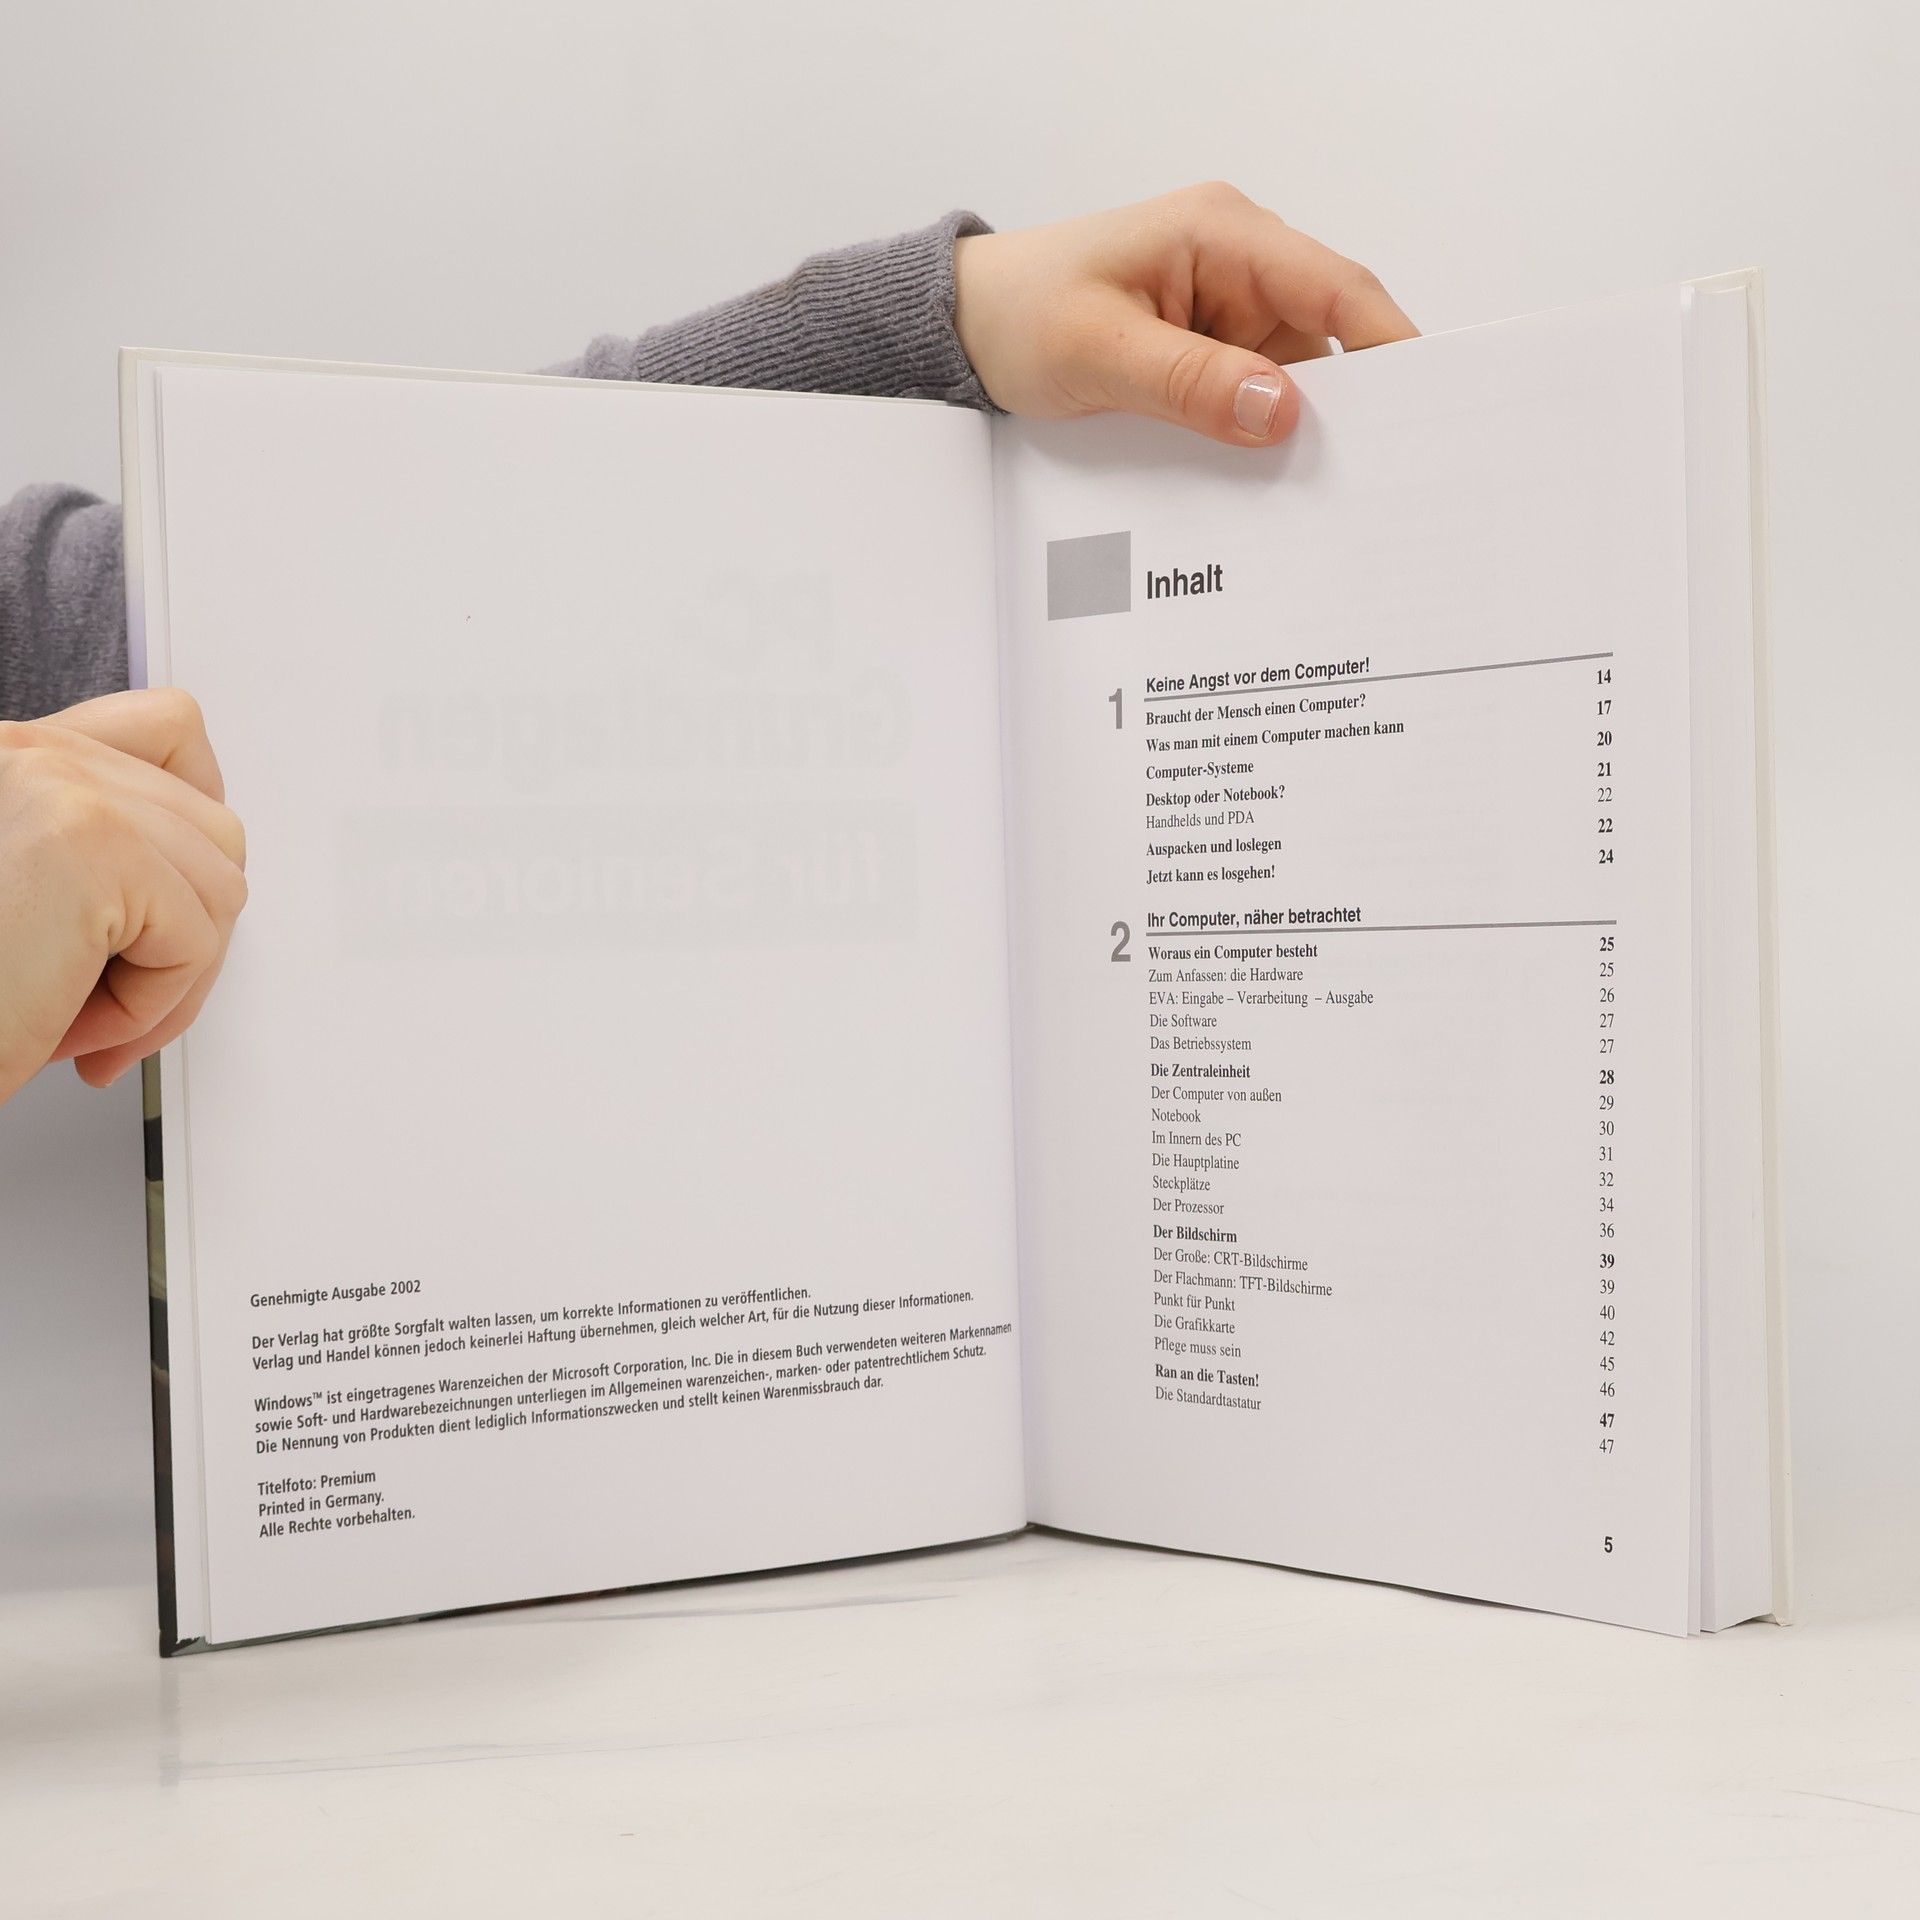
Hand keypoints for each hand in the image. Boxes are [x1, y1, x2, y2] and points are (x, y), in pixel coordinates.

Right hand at [0, 689, 246, 1103]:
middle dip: (183, 934)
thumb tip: (204, 861)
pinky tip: (66, 1026)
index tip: (159, 906)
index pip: (170, 730)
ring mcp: (60, 788)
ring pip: (220, 886)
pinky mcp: (90, 847)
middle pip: (213, 826)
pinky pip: (195, 939)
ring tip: (80, 1016)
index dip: (192, 827)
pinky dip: (149, 1008)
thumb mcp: (30, 891)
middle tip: (109, 996)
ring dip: (165, 980)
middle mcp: (27, 752)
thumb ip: (95, 849)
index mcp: (12, 755)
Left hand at [954, 182, 1416, 447]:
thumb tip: (1282, 410)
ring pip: (1292, 382)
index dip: (1390, 343)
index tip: (1431, 402)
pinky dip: (1255, 442)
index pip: (1334, 285)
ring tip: (1314, 503)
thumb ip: (1190, 381)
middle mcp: (1237, 267)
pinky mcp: (1206, 356)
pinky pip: (1252, 402)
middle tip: (1377, 482)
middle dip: (1347, 407)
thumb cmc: (1020, 316)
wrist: (964, 330)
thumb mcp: (1099, 352)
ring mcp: (1224, 315)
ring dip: (1294, 437)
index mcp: (1221, 235)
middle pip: (1325, 340)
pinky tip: (1261, 490)